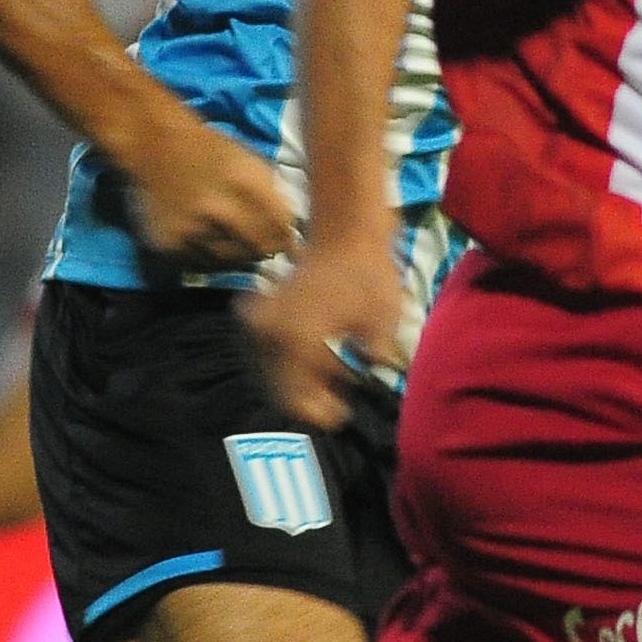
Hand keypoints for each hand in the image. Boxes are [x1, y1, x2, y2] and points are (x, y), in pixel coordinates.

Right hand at [119, 114, 296, 272]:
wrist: (154, 144)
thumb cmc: (212, 150)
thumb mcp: (251, 162)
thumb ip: (274, 198)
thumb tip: (294, 236)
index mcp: (246, 182)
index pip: (281, 229)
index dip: (288, 239)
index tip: (288, 244)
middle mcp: (219, 209)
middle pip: (259, 250)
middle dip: (266, 249)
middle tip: (262, 245)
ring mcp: (192, 230)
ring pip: (232, 262)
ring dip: (238, 255)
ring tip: (233, 238)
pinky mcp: (170, 244)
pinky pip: (202, 264)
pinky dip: (210, 257)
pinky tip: (208, 239)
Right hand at [245, 236, 404, 430]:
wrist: (346, 228)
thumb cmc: (369, 276)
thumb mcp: (383, 326)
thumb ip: (371, 365)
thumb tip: (364, 382)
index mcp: (295, 345)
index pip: (296, 402)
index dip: (320, 413)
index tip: (342, 410)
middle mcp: (268, 337)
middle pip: (281, 389)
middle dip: (310, 394)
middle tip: (340, 391)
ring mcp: (258, 322)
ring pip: (271, 370)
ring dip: (298, 376)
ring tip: (332, 367)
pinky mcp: (258, 310)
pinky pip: (267, 349)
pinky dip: (287, 356)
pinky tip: (315, 349)